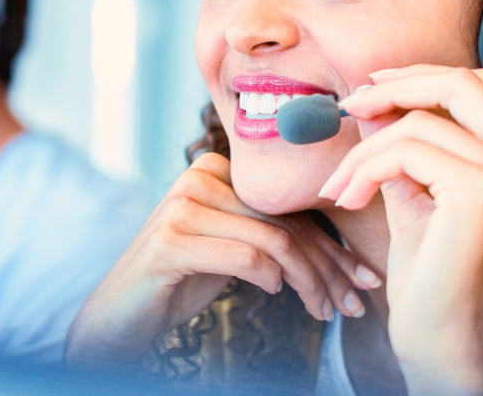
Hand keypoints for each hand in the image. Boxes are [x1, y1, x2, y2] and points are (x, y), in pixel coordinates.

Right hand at [65, 152, 381, 367]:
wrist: (121, 312)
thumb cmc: (180, 279)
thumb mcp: (229, 247)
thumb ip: (266, 233)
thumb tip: (337, 252)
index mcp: (213, 169)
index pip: (288, 209)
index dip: (332, 246)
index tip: (361, 279)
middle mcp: (196, 179)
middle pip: (285, 224)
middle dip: (329, 268)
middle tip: (355, 302)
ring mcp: (180, 208)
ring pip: (273, 242)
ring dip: (309, 282)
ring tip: (325, 310)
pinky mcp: (171, 242)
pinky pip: (245, 256)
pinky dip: (270, 278)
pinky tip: (275, 294)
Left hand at [320, 65, 482, 395]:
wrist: (441, 333)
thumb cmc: (431, 270)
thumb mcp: (414, 190)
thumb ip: (401, 142)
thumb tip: (370, 94)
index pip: (477, 85)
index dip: (421, 76)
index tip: (373, 87)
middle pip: (460, 82)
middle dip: (396, 86)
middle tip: (350, 107)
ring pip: (418, 122)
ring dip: (364, 150)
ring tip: (341, 185)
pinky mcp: (481, 191)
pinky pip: (404, 150)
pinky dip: (365, 169)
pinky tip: (349, 199)